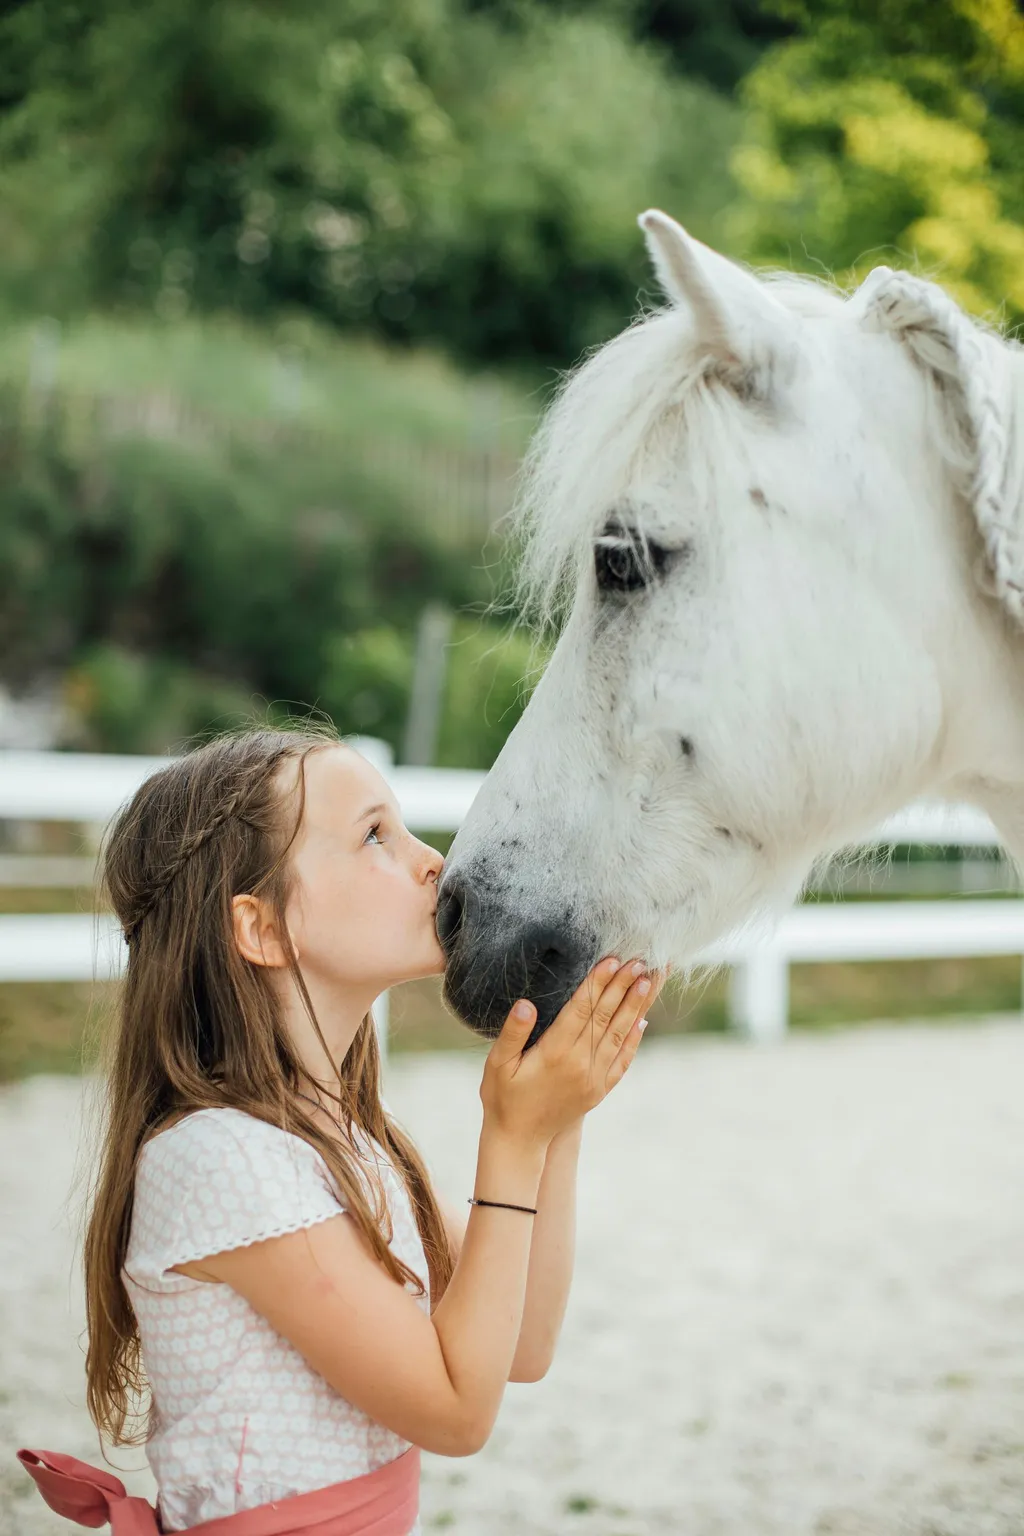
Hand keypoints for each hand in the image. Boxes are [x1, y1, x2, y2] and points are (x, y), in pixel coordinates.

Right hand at [479, 957, 665, 1149]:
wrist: (520, 1141)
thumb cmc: (503, 1097)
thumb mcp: (498, 1064)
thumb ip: (512, 1033)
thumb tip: (526, 1004)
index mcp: (554, 1053)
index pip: (582, 1010)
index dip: (598, 983)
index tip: (613, 959)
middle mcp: (580, 1064)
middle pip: (606, 1017)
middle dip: (623, 986)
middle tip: (640, 960)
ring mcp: (594, 1078)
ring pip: (620, 1034)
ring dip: (636, 1006)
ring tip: (650, 980)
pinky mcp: (600, 1089)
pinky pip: (623, 1060)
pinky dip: (635, 1038)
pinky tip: (643, 1019)